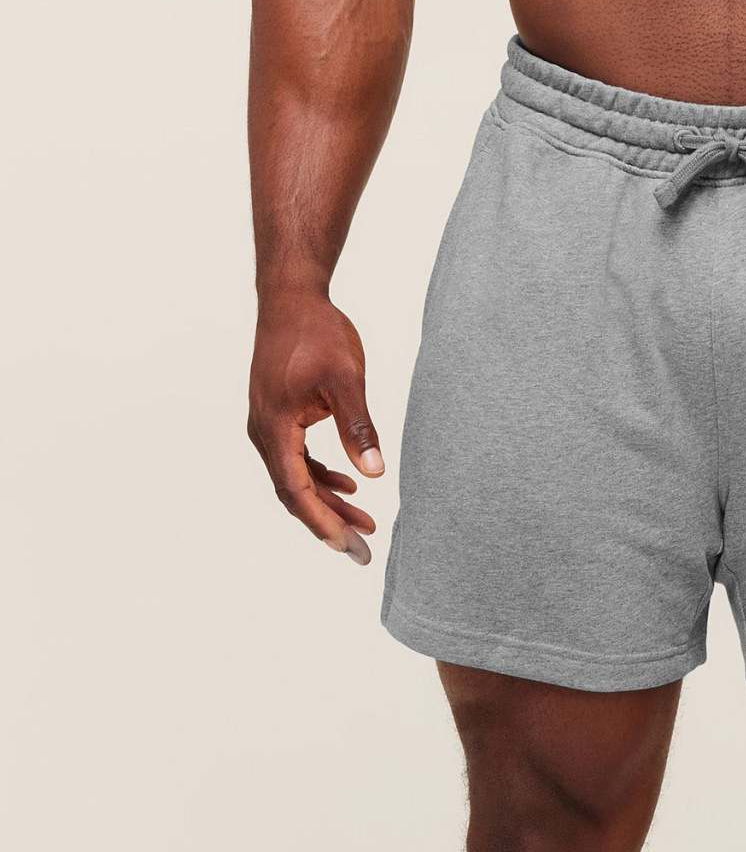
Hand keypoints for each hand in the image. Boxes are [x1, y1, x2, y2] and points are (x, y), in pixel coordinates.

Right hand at [247, 292, 382, 563]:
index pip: (296, 489)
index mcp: (275, 427)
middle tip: (363, 553)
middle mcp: (264, 431)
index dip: (322, 522)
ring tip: (366, 525)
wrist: (290, 297)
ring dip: (329, 503)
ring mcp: (269, 426)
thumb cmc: (316, 332)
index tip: (348, 546)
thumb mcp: (346, 379)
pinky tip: (351, 488)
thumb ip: (359, 425)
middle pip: (295, 493)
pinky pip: (297, 461)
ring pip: (297, 479)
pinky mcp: (279, 418)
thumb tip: (375, 473)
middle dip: (329, 524)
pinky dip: (322, 478)